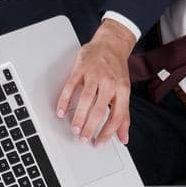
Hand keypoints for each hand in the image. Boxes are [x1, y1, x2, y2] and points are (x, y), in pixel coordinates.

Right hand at [56, 19, 135, 145]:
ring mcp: (94, 75)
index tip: (99, 143)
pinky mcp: (81, 68)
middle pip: (100, 109)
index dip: (108, 132)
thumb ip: (123, 115)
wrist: (111, 43)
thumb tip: (124, 138)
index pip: (117, 116)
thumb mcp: (124, 91)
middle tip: (83, 138)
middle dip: (91, 127)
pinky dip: (65, 99)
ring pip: (86, 99)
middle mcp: (109, 83)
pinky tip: (61, 110)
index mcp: (122, 90)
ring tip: (74, 129)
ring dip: (79, 116)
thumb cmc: (117, 70)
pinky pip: (71, 86)